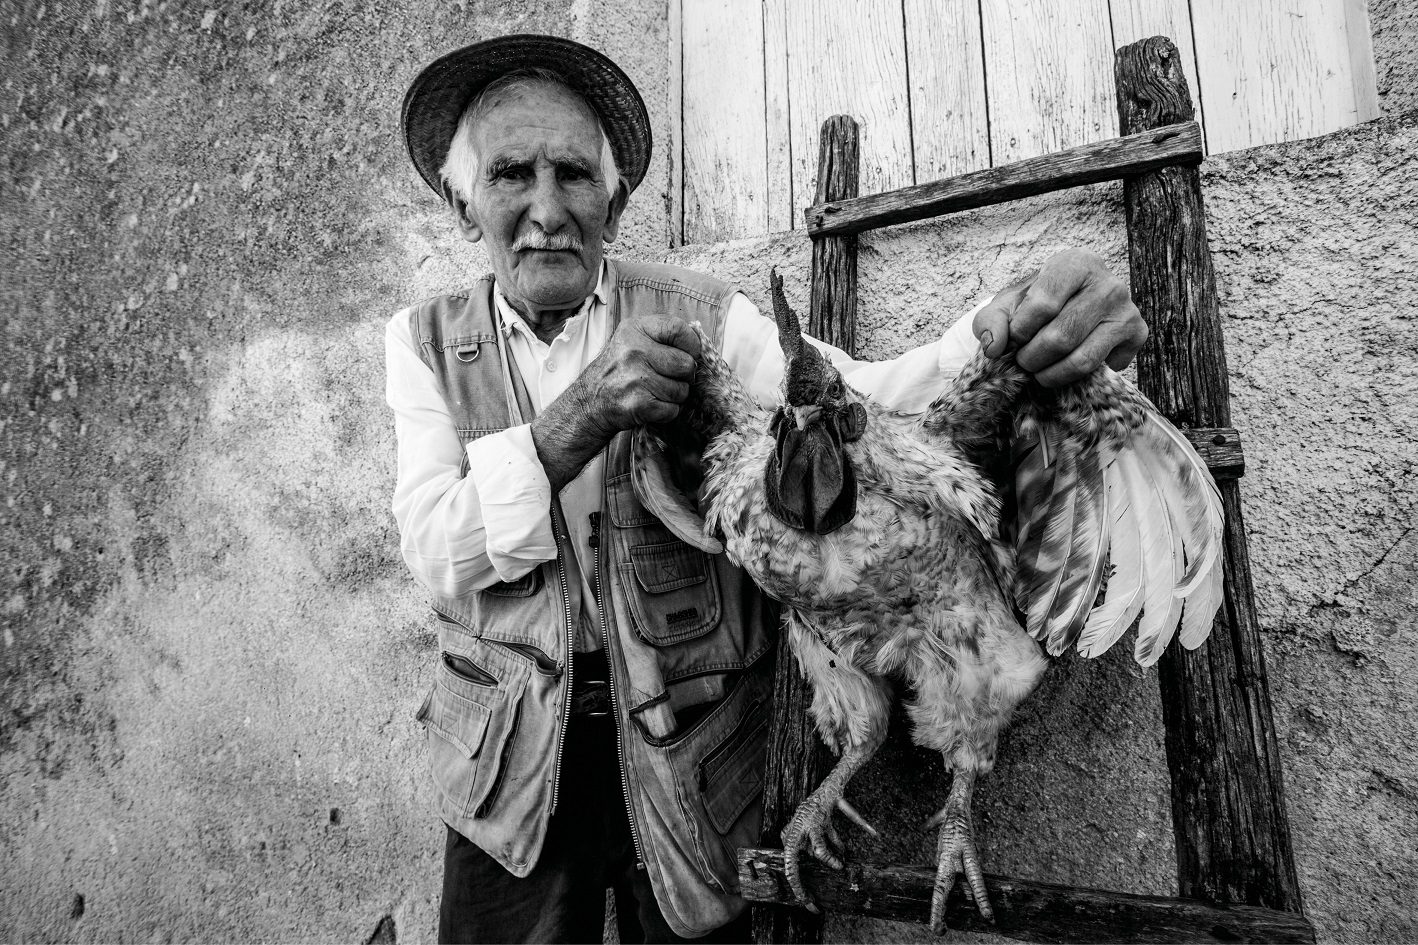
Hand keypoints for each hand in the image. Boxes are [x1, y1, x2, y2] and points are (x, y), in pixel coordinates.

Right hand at [575, 315, 701, 435]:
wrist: (590, 401)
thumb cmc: (619, 370)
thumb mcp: (632, 339)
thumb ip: (662, 336)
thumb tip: (699, 344)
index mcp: (635, 329)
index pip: (678, 329)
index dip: (692, 344)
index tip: (688, 353)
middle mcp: (634, 351)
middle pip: (686, 364)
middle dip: (684, 376)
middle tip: (669, 378)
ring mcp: (635, 378)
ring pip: (681, 390)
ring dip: (674, 396)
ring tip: (655, 391)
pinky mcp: (638, 404)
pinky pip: (672, 409)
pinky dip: (666, 411)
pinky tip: (651, 404)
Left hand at [972, 248, 1146, 386]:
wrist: (1072, 304)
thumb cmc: (1037, 302)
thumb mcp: (1007, 304)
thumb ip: (991, 321)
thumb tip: (994, 347)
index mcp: (1075, 264)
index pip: (1043, 306)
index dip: (1020, 331)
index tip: (1014, 338)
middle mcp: (1108, 284)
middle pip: (1060, 338)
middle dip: (1031, 358)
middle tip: (1023, 360)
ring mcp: (1126, 310)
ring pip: (1081, 359)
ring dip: (1049, 374)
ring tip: (1038, 369)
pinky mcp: (1137, 334)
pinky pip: (1099, 369)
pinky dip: (1074, 377)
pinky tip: (1066, 363)